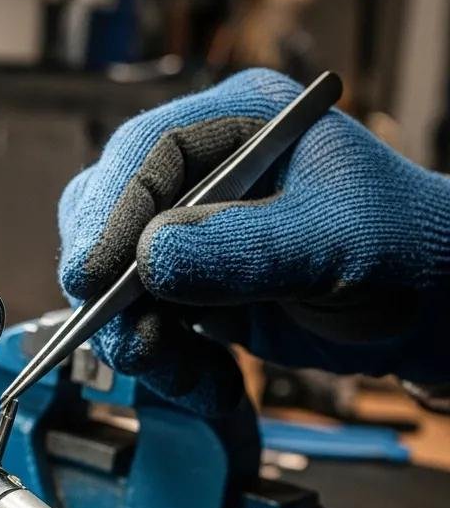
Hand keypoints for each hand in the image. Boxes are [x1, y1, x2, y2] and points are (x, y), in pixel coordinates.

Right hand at [57, 68, 449, 414]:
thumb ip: (247, 246)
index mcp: (240, 124)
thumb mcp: (336, 242)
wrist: (425, 309)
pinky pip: (144, 323)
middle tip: (129, 338)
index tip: (91, 276)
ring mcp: (189, 232)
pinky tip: (212, 383)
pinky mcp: (188, 285)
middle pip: (109, 215)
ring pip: (116, 281)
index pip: (146, 153)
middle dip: (112, 288)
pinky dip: (168, 363)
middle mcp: (203, 172)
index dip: (109, 213)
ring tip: (187, 377)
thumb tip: (151, 258)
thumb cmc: (403, 250)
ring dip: (138, 339)